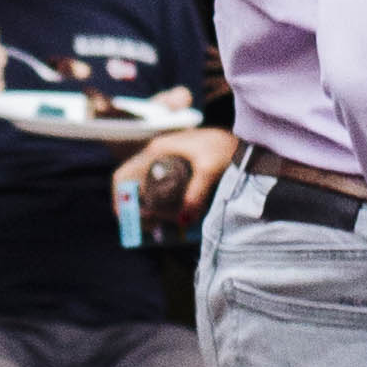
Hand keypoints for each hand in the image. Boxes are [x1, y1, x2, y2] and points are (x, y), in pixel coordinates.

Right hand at [111, 121, 236, 227]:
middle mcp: (157, 153)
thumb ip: (196, 194)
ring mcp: (166, 159)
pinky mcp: (177, 167)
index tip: (128, 221)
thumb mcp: (210, 170)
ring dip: (149, 208)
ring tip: (161, 225)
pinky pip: (158, 188)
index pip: (124, 175)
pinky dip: (160, 204)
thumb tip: (184, 220)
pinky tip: (174, 217)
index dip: (120, 200)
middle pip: (132, 184)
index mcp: (158, 150)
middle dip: (135, 209)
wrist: (245, 139)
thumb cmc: (226, 148)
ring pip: (145, 188)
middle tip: (150, 228)